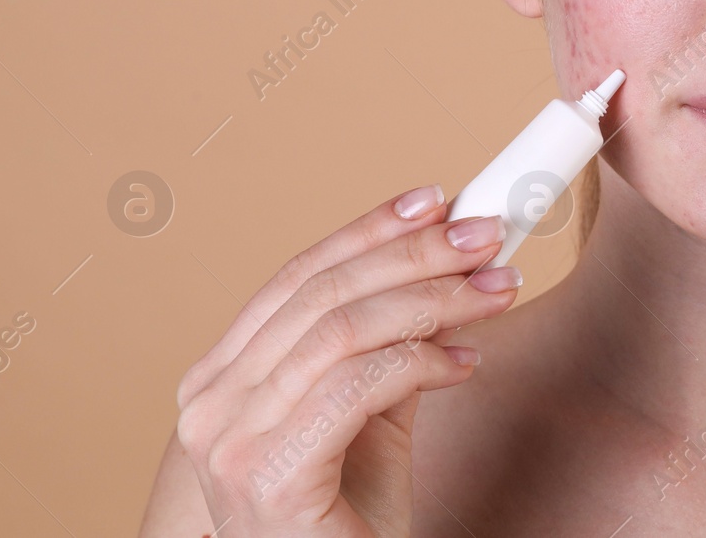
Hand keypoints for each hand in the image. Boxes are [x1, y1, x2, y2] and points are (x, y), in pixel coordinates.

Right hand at [173, 185, 518, 536]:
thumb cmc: (347, 519)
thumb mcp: (373, 412)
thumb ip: (393, 343)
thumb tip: (450, 267)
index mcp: (222, 378)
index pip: (298, 278)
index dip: (368, 230)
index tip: (436, 200)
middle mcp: (209, 404)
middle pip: (321, 294)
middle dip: (413, 254)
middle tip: (486, 236)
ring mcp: (228, 442)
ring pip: (341, 332)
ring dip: (432, 300)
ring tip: (496, 292)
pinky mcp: (266, 477)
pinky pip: (355, 388)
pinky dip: (420, 363)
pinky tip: (466, 366)